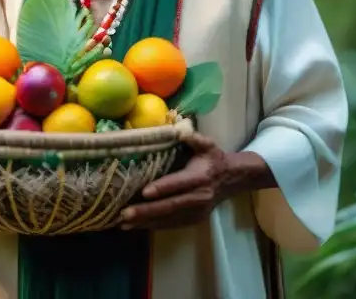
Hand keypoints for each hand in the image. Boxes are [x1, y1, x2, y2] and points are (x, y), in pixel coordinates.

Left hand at [119, 135, 273, 230]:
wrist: (232, 180)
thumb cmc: (214, 159)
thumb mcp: (207, 144)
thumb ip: (193, 137)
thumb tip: (178, 129)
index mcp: (200, 177)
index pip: (179, 184)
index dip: (162, 188)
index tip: (144, 192)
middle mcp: (198, 197)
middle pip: (170, 206)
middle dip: (147, 211)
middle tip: (124, 214)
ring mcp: (196, 212)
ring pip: (169, 219)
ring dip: (146, 222)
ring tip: (123, 223)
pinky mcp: (193, 220)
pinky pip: (171, 225)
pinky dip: (153, 226)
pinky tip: (136, 226)